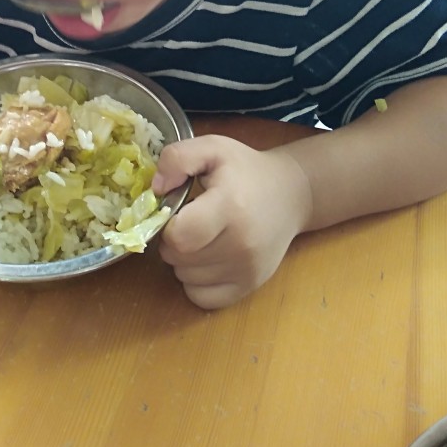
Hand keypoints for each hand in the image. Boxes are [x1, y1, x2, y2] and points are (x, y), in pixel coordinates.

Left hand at [153, 136, 312, 309]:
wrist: (291, 194)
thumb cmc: (245, 170)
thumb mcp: (212, 148)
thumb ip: (177, 158)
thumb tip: (155, 190)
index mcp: (230, 207)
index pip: (179, 236)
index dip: (168, 225)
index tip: (177, 211)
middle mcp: (241, 244)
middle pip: (178, 258)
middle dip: (173, 241)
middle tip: (188, 222)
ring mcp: (247, 270)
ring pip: (185, 278)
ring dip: (182, 260)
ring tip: (200, 237)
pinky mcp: (249, 286)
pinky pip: (201, 298)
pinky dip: (194, 282)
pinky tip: (205, 259)